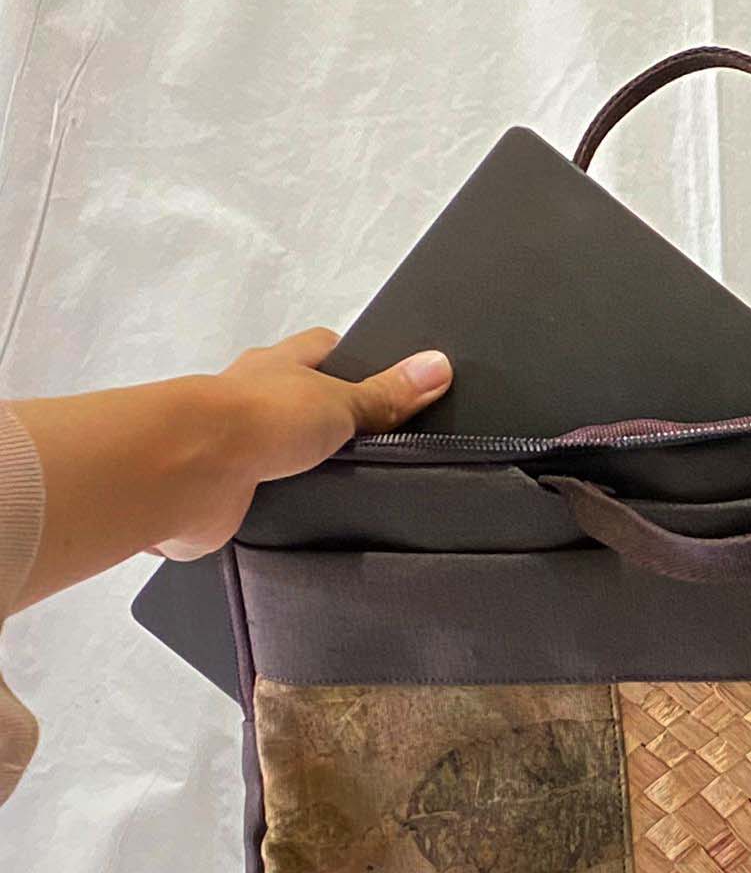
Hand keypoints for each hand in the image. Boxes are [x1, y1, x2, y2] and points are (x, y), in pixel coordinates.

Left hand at [8, 327, 452, 608]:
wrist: (189, 469)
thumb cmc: (262, 418)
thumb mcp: (341, 402)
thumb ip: (389, 394)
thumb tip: (440, 363)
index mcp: (278, 366)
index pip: (322, 349)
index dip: (353, 358)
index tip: (386, 380)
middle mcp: (251, 400)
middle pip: (297, 401)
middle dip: (328, 421)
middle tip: (377, 447)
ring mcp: (232, 445)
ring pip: (276, 451)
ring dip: (300, 466)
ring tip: (352, 493)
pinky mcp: (223, 492)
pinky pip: (260, 496)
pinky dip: (279, 505)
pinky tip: (309, 523)